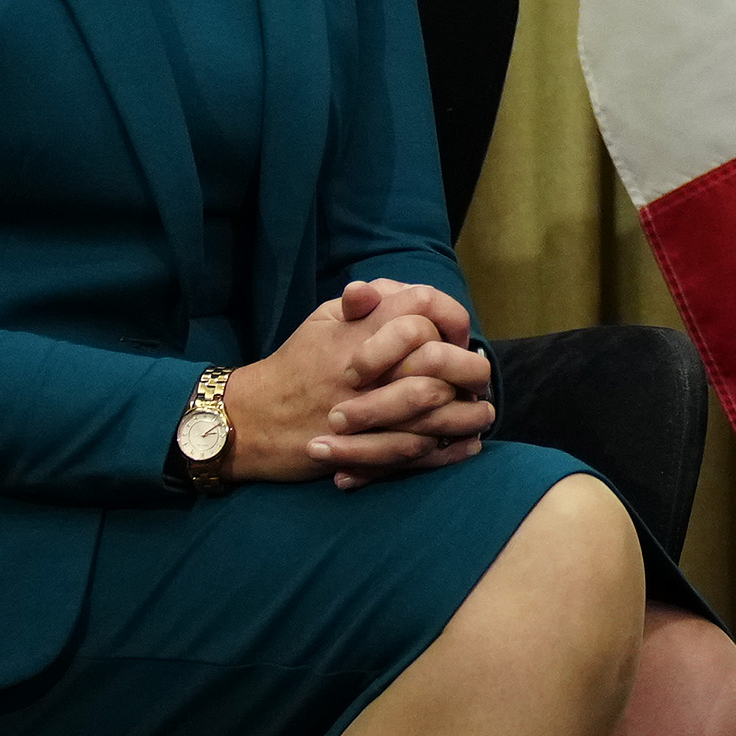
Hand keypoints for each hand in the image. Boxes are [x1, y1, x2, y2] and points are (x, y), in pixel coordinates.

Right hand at [224, 283, 494, 486]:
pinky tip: (467, 443)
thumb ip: (361, 304)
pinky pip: (419, 448)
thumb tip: (389, 287)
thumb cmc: (294, 367)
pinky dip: (449, 448)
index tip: (456, 335)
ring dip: (467, 411)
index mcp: (360, 332)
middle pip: (438, 359)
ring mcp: (369, 410)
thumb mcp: (320, 322)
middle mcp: (369, 369)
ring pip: (435, 407)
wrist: (253, 422)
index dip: (448, 317)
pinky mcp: (365, 447)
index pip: (421, 308)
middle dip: (469, 368)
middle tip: (479, 375)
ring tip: (482, 411)